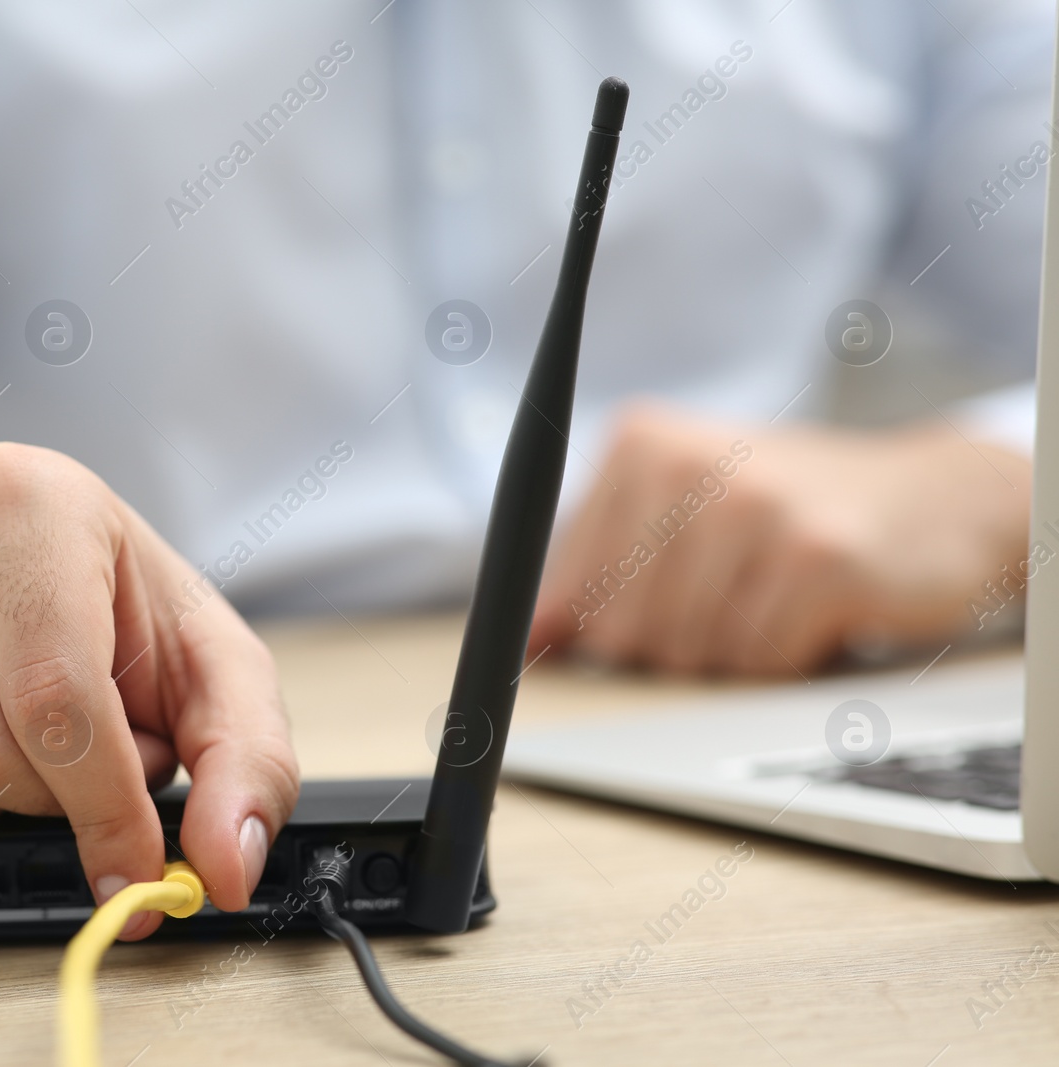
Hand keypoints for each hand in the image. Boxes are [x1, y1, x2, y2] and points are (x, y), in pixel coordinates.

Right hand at [0, 443, 298, 938]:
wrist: (16, 560)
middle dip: (58, 797)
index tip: (136, 872)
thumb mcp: (213, 665)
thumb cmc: (119, 608)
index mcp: (31, 499)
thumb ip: (249, 760)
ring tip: (39, 739)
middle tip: (96, 758)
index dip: (105, 807)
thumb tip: (226, 868)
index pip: (57, 694)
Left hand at [529, 404, 1031, 675]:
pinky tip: (810, 615)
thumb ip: (597, 569)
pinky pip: (757, 661)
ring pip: (686, 653)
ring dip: (728, 655)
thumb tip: (526, 637)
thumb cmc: (790, 512)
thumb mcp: (682, 514)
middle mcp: (691, 465)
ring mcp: (756, 508)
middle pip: (621, 631)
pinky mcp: (818, 559)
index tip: (618, 635)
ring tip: (768, 602)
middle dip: (667, 647)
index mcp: (639, 445)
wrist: (937, 498)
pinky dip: (781, 661)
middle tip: (724, 607)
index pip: (569, 587)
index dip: (596, 629)